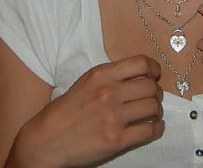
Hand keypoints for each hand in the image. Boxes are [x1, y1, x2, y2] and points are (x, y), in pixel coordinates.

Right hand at [11, 55, 163, 167]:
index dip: (153, 69)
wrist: (46, 140)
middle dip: (155, 93)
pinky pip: (150, 130)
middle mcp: (109, 93)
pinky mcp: (116, 140)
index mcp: (100, 75)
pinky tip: (150, 128)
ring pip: (153, 108)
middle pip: (151, 87)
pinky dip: (155, 128)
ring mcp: (113, 117)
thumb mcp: (85, 83)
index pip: (141, 62)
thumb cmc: (64, 112)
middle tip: (151, 98)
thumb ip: (111, 77)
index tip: (154, 75)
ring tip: (150, 114)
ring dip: (155, 111)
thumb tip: (141, 76)